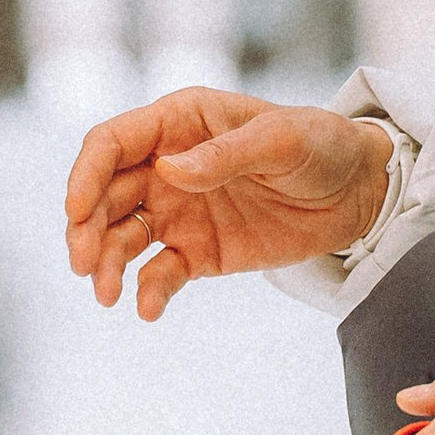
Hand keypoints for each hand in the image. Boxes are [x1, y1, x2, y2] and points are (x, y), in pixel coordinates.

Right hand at [65, 90, 392, 317]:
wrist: (358, 191)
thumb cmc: (320, 145)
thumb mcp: (282, 141)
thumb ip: (225, 155)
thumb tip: (168, 172)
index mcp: (179, 123)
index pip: (111, 144)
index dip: (85, 175)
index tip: (76, 212)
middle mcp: (166, 166)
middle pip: (103, 196)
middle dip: (85, 230)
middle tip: (85, 266)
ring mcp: (178, 211)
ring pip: (121, 237)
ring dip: (106, 265)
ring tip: (108, 295)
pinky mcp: (197, 251)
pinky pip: (159, 274)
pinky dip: (147, 292)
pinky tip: (146, 311)